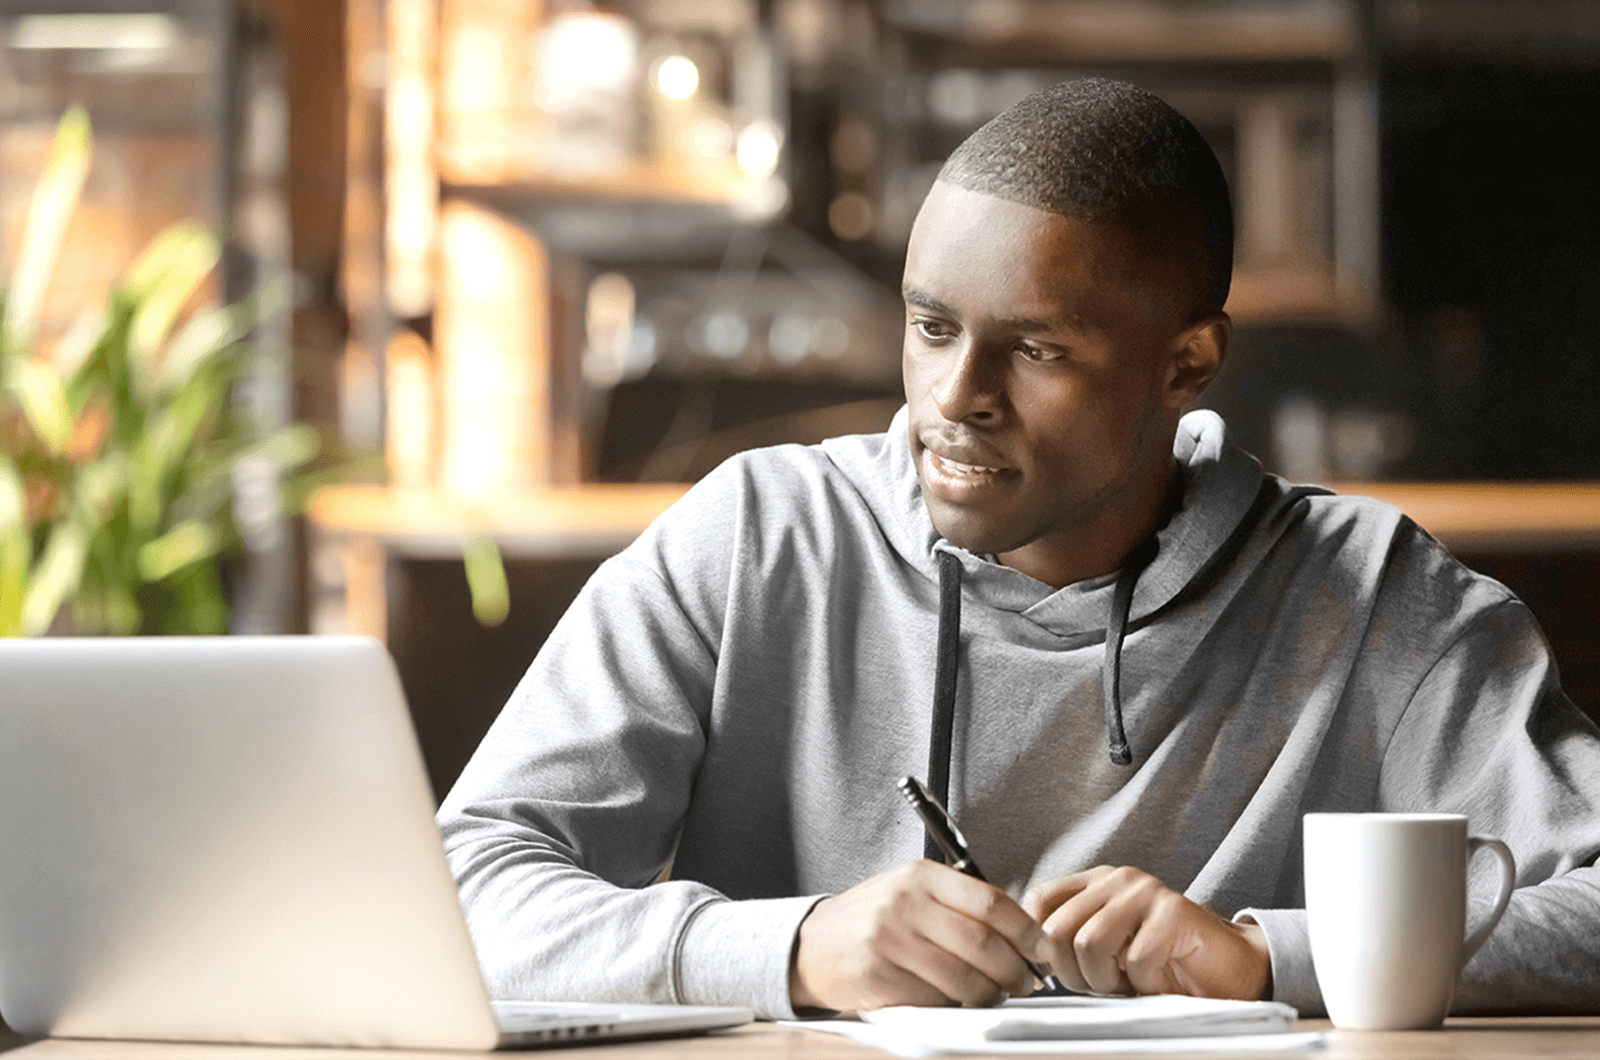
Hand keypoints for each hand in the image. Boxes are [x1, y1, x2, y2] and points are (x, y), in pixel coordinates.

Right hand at [789, 860, 1057, 1012]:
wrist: (812, 945)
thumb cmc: (871, 919)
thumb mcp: (911, 892)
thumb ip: (959, 903)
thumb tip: (1020, 931)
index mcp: (921, 876)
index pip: (990, 902)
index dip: (1025, 930)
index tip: (1040, 948)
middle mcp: (905, 903)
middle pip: (982, 943)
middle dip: (1014, 969)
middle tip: (1025, 981)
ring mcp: (890, 940)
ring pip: (963, 977)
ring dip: (989, 994)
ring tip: (995, 994)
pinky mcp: (879, 976)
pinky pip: (934, 998)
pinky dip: (953, 1005)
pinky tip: (956, 1000)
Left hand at [1022, 866, 1270, 999]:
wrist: (1230, 969)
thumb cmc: (1163, 966)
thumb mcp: (1106, 951)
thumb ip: (1070, 942)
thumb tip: (1025, 957)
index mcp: (1095, 883)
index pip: (1039, 901)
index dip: (1039, 944)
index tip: (1060, 971)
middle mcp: (1117, 879)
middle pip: (1058, 929)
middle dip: (1074, 974)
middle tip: (1103, 986)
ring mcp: (1146, 891)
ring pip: (1089, 944)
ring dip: (1107, 982)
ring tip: (1129, 983)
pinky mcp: (1173, 912)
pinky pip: (1135, 961)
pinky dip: (1143, 985)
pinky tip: (1158, 980)